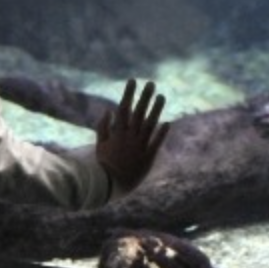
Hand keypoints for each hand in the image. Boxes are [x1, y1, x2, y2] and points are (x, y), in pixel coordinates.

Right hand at [96, 79, 167, 195]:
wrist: (111, 186)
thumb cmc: (104, 166)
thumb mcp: (100, 145)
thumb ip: (103, 128)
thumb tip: (108, 110)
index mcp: (117, 133)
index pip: (124, 108)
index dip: (128, 94)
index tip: (133, 80)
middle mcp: (129, 137)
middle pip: (138, 113)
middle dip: (144, 97)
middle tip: (151, 83)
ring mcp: (139, 147)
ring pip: (149, 125)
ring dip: (156, 110)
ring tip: (162, 96)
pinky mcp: (147, 158)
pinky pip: (155, 143)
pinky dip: (161, 133)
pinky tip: (168, 122)